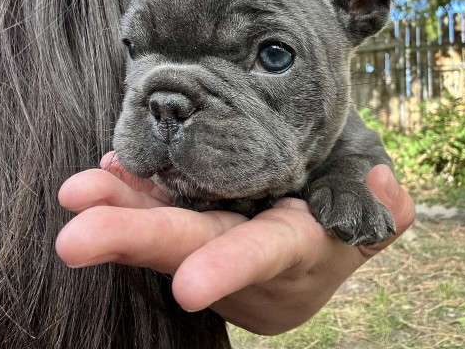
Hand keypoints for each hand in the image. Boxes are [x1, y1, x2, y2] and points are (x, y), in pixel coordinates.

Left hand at [56, 153, 414, 334]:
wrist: (315, 222)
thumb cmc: (347, 209)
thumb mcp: (375, 210)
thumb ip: (386, 209)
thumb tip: (383, 187)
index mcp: (298, 251)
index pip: (268, 255)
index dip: (233, 267)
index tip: (189, 287)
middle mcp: (246, 254)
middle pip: (194, 246)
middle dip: (138, 241)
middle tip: (77, 237)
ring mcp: (217, 236)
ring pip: (164, 228)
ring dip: (119, 214)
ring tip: (79, 193)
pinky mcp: (195, 216)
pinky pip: (158, 206)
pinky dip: (129, 194)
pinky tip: (105, 176)